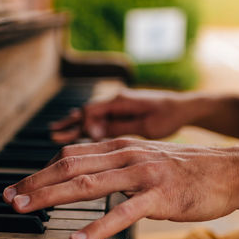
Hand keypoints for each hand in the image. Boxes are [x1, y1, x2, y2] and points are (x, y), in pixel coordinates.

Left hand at [3, 138, 238, 238]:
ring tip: (26, 210)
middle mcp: (124, 155)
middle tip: (10, 198)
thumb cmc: (179, 167)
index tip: (20, 185)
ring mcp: (141, 175)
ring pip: (87, 185)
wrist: (225, 169)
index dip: (40, 171)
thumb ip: (109, 163)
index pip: (69, 156)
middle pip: (69, 167)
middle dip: (35, 183)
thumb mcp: (139, 157)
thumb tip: (79, 174)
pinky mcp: (158, 197)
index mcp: (117, 147)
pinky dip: (97, 226)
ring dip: (52, 197)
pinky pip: (122, 212)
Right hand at [50, 89, 201, 142]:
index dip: (83, 124)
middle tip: (53, 133)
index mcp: (120, 101)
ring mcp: (117, 107)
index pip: (91, 111)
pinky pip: (98, 120)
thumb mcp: (146, 126)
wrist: (184, 107)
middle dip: (69, 124)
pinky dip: (85, 126)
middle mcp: (114, 101)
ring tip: (56, 132)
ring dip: (73, 124)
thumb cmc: (169, 116)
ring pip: (89, 116)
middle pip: (85, 112)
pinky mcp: (120, 114)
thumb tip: (93, 132)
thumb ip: (118, 127)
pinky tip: (75, 130)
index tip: (83, 137)